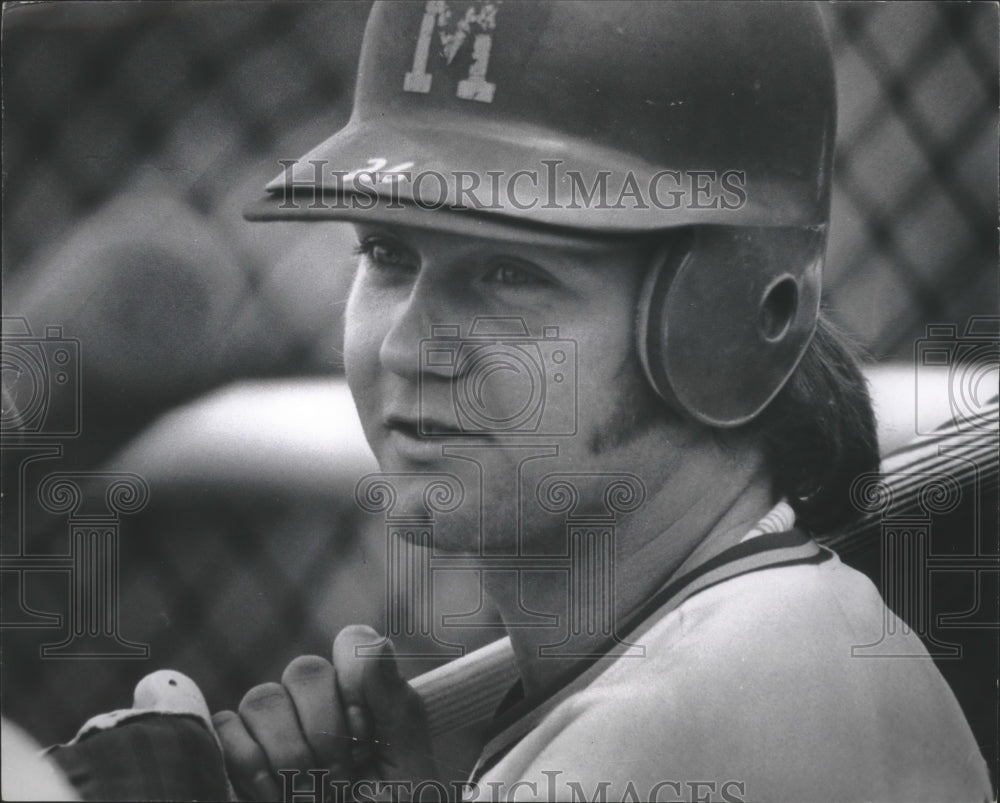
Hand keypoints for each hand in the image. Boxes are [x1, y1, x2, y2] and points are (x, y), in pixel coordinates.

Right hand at [213, 625, 437, 801]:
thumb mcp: (409, 775)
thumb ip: (397, 706)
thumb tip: (375, 643)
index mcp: (367, 704)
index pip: (353, 644)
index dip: (356, 679)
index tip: (367, 731)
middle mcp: (319, 708)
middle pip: (305, 669)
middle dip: (325, 728)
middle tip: (342, 779)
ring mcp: (273, 731)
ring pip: (263, 698)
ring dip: (290, 754)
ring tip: (310, 797)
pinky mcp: (234, 758)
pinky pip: (226, 729)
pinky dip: (249, 766)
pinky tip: (273, 800)